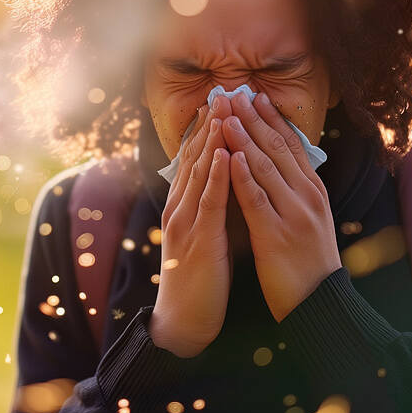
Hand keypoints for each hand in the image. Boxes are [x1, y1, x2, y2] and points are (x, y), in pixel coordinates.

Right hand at [150, 95, 233, 356]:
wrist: (183, 322)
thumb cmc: (199, 277)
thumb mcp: (205, 232)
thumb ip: (213, 204)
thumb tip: (231, 176)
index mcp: (184, 204)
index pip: (196, 158)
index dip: (208, 128)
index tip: (221, 100)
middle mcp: (180, 207)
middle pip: (195, 157)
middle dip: (210, 123)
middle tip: (222, 91)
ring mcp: (185, 222)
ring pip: (199, 172)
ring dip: (212, 139)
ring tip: (224, 109)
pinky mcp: (197, 240)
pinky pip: (208, 202)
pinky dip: (215, 175)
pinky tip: (223, 153)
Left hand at [220, 92, 341, 322]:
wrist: (320, 304)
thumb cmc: (309, 261)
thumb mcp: (310, 217)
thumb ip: (296, 189)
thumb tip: (280, 162)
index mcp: (313, 190)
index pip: (292, 145)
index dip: (272, 118)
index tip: (256, 96)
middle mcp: (307, 195)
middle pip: (278, 148)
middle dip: (254, 119)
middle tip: (235, 94)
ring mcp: (293, 213)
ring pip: (266, 167)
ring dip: (244, 138)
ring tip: (227, 115)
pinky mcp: (277, 234)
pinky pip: (257, 200)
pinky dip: (243, 176)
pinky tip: (231, 157)